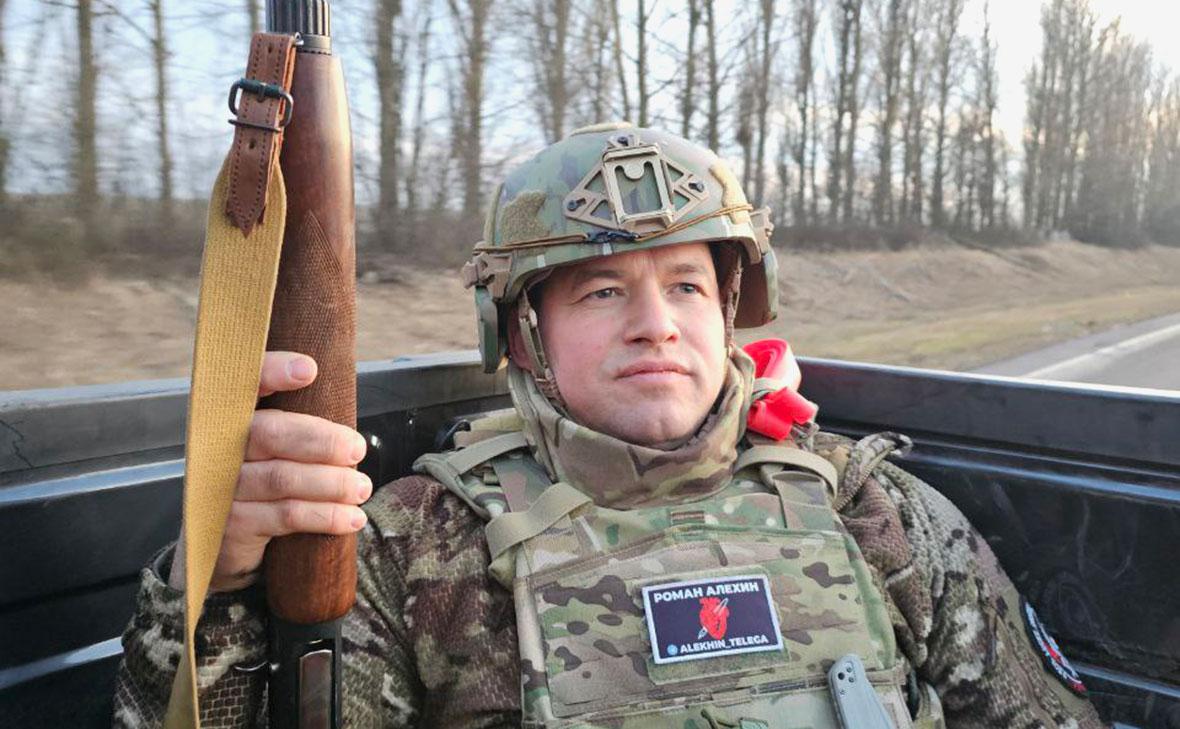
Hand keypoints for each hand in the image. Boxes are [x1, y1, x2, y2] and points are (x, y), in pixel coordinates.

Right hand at [168, 351, 369, 592]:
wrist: (227, 543)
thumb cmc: (264, 482)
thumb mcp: (276, 448)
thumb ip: (300, 428)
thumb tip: (351, 428)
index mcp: (232, 418)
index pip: (245, 384)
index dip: (272, 371)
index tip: (309, 370)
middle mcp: (218, 448)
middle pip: (270, 433)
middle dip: (322, 440)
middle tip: (357, 450)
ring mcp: (222, 487)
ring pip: (283, 477)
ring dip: (332, 483)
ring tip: (361, 488)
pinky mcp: (232, 524)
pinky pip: (286, 516)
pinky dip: (325, 516)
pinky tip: (352, 517)